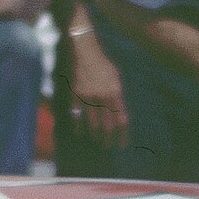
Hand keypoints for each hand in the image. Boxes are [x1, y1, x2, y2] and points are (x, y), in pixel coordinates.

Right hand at [68, 33, 128, 149]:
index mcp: (115, 92)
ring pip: (92, 123)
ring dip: (94, 134)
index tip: (121, 144)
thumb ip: (117, 95)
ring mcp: (88, 97)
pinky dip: (78, 126)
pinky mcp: (75, 96)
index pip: (121, 119)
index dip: (122, 134)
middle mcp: (103, 96)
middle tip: (107, 146)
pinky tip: (80, 133)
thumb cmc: (102, 64)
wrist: (85, 52)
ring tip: (95, 141)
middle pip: (107, 124)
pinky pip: (76, 116)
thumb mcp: (116, 78)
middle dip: (108, 138)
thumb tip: (118, 113)